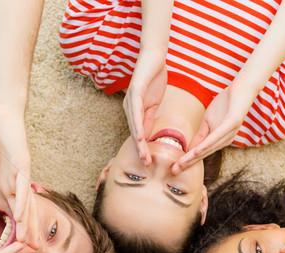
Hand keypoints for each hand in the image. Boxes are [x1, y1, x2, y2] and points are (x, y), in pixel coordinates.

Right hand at [0, 110, 38, 247]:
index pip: (15, 214)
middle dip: (27, 234)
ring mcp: (23, 176)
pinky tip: (21, 217)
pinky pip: (22, 187)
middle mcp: (18, 186)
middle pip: (25, 215)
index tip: (15, 251)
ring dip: (27, 224)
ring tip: (27, 243)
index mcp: (9, 188)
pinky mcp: (23, 165)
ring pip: (27, 205)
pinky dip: (22, 202)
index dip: (17, 231)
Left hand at [123, 50, 167, 165]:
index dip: (142, 147)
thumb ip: (148, 119)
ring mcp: (130, 100)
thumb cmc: (154, 79)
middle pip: (134, 132)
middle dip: (140, 149)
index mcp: (134, 110)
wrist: (155, 57)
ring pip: (133, 125)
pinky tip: (140, 136)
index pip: (138, 132)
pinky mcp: (135, 92)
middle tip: (145, 163)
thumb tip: (145, 136)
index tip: (147, 160)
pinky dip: (137, 125)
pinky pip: (135, 112)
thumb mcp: (153, 104)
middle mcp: (129, 107)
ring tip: (143, 154)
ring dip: (138, 142)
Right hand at [172, 78, 257, 173]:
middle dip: (187, 163)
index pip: (199, 154)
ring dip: (193, 157)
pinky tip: (197, 151)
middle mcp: (224, 142)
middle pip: (202, 155)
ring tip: (181, 164)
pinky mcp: (232, 124)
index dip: (186, 161)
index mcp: (218, 142)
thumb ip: (200, 136)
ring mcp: (228, 134)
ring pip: (207, 148)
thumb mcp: (208, 121)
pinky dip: (206, 145)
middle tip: (174, 171)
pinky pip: (216, 137)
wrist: (242, 89)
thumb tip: (190, 150)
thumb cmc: (225, 104)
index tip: (174, 169)